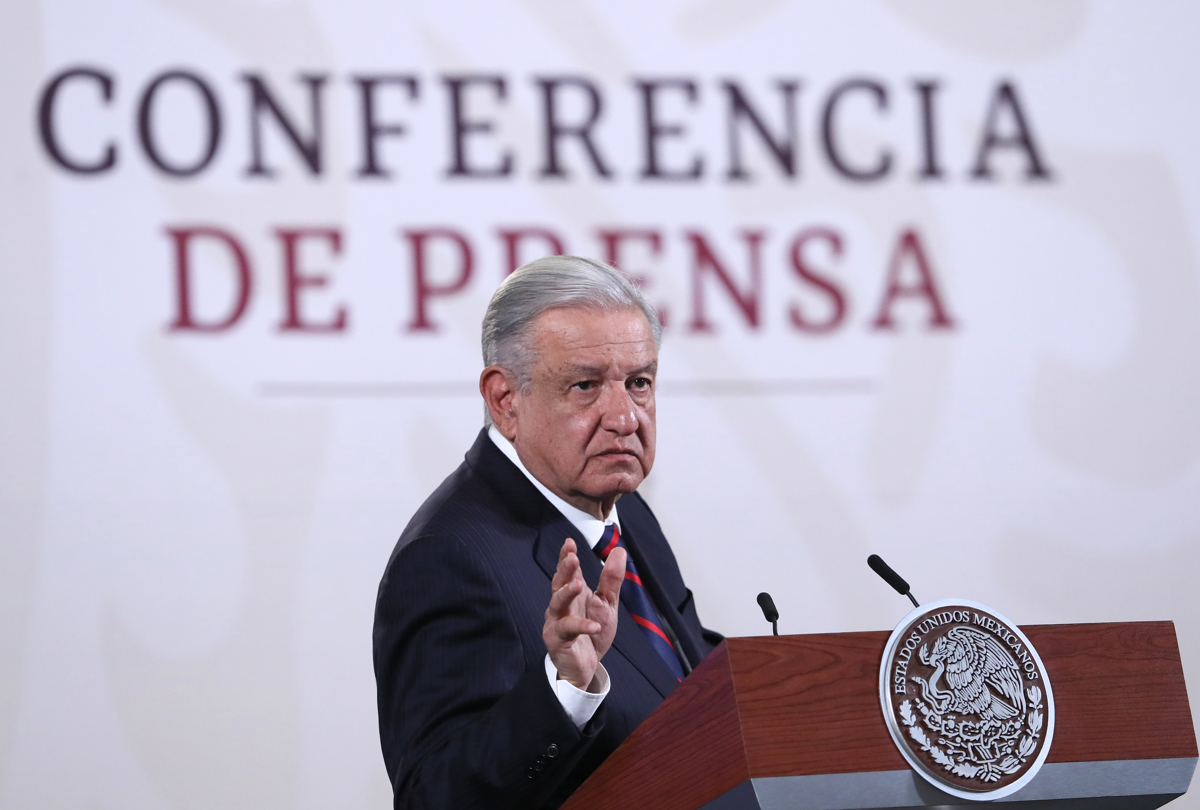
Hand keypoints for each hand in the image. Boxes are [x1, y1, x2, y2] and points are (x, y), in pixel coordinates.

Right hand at [543, 537, 625, 689]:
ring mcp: (557, 622)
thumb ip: (611, 579)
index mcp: (573, 594)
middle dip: (565, 571)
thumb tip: (619, 550)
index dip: (566, 557)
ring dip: (566, 594)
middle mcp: (561, 605)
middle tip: (572, 558)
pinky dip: (582, 627)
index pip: (568, 572)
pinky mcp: (558, 641)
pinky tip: (594, 626)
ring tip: (578, 586)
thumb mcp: (607, 604)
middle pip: (559, 584)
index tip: (569, 543)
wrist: (586, 666)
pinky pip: (568, 631)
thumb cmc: (592, 633)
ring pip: (557, 604)